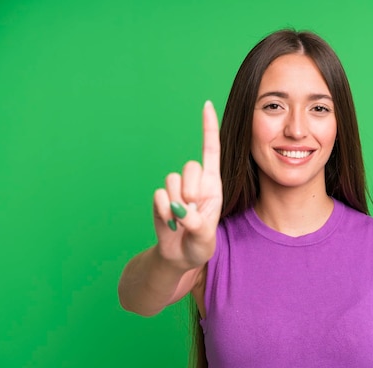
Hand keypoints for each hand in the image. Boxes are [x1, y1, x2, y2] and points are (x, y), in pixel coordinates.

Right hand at [152, 101, 222, 269]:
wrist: (179, 256)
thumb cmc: (200, 244)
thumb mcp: (205, 238)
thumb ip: (197, 224)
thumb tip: (181, 210)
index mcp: (213, 185)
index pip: (211, 151)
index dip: (209, 128)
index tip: (207, 105)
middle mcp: (195, 183)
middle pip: (190, 166)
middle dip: (191, 189)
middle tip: (193, 210)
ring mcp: (176, 190)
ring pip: (172, 181)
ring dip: (177, 204)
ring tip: (182, 221)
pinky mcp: (160, 198)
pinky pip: (158, 195)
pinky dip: (164, 211)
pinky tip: (170, 222)